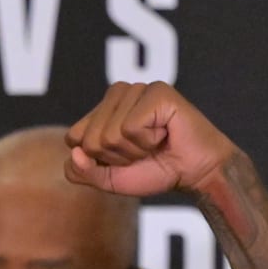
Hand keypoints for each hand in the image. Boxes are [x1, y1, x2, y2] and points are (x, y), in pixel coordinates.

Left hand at [65, 82, 238, 197]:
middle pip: (90, 139)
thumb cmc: (155, 170)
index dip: (97, 160)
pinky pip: (130, 127)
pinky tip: (164, 134)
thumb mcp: (109, 179)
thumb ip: (82, 171)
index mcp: (102, 109)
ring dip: (134, 151)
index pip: (73, 137)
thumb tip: (74, 152)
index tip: (123, 158)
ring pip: (109, 134)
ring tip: (154, 143)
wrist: (194, 173)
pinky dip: (147, 142)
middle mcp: (118, 94)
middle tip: (143, 153)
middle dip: (116, 158)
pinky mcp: (156, 91)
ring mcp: (137, 89)